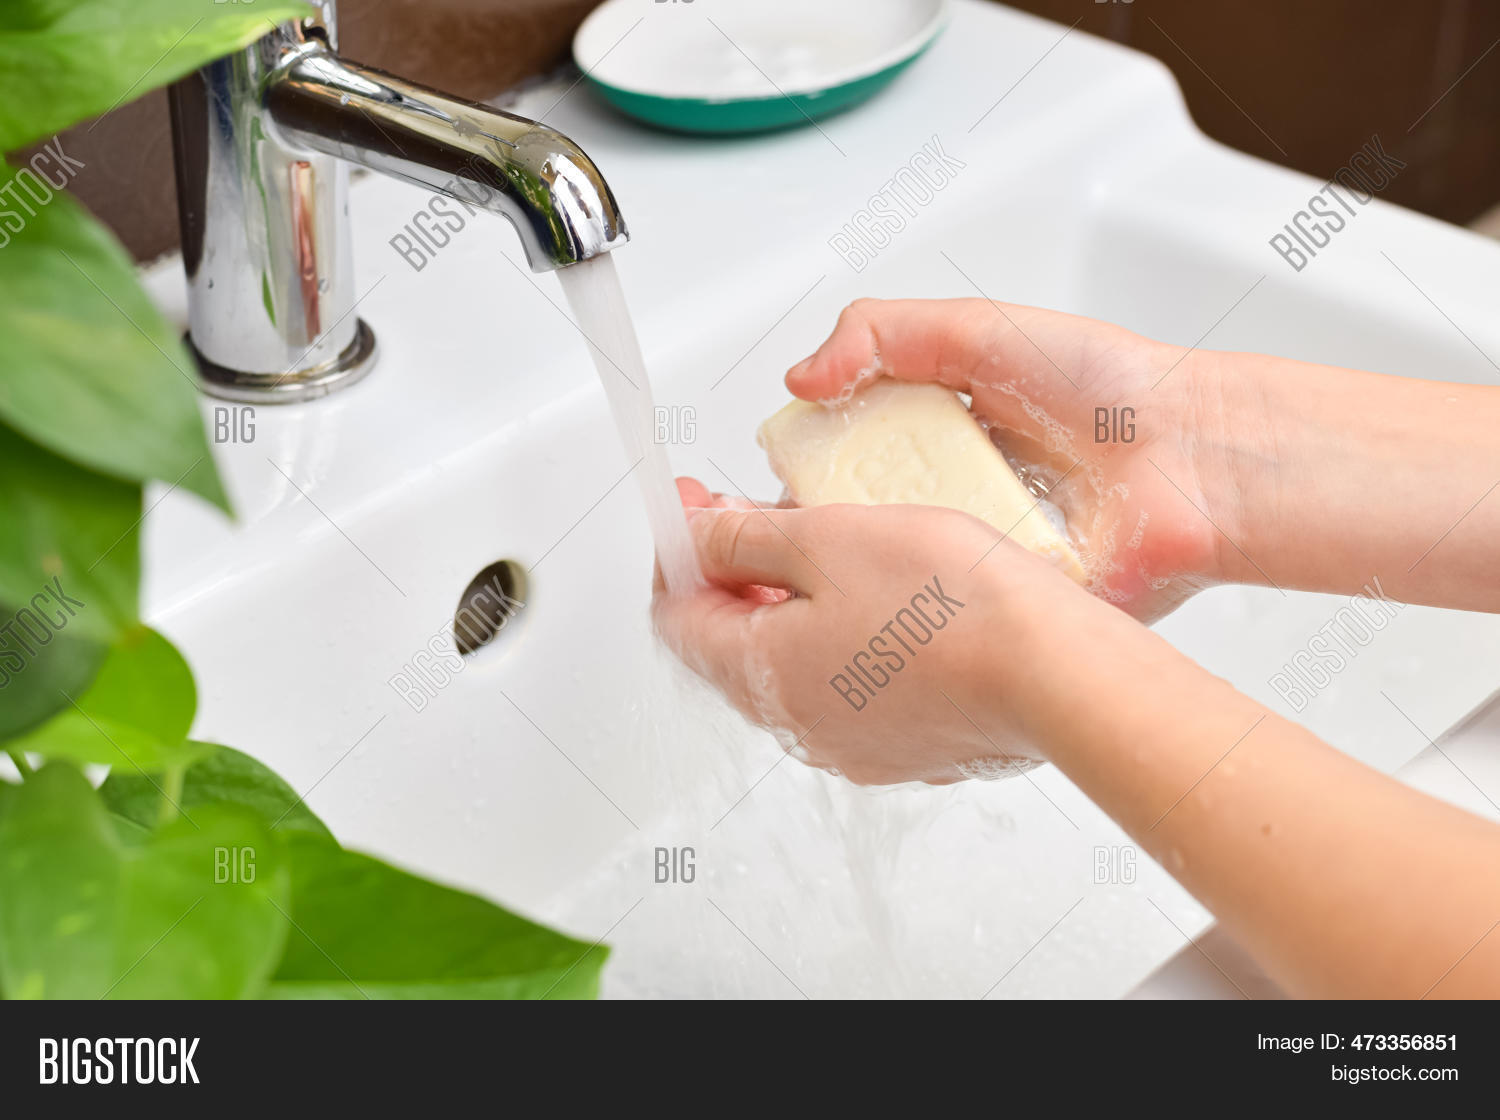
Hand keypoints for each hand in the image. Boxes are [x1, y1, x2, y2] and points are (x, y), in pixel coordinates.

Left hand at [653, 482, 1132, 785]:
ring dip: (791, 600)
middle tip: (756, 511)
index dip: (678, 551)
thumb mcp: (827, 540)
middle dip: (734, 571)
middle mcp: (797, 726)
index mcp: (760, 676)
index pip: (675, 615)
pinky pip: (849, 684)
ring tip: (827, 540)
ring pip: (792, 662)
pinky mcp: (906, 745)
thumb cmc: (952, 607)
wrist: (1056, 675)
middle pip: (731, 641)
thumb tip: (694, 537)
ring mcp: (853, 744)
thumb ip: (746, 539)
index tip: (692, 506)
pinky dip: (844, 634)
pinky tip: (880, 592)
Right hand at [786, 298, 1254, 620]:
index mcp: (934, 436)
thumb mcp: (978, 328)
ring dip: (862, 583)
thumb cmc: (1108, 387)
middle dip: (816, 541)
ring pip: (895, 581)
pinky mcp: (1006, 606)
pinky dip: (922, 619)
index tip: (767, 486)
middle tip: (778, 551)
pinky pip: (952, 620)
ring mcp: (976, 556)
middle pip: (856, 528)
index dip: (800, 476)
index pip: (841, 462)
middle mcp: (949, 499)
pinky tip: (894, 615)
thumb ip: (881, 332)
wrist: (1193, 459)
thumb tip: (802, 378)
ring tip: (821, 587)